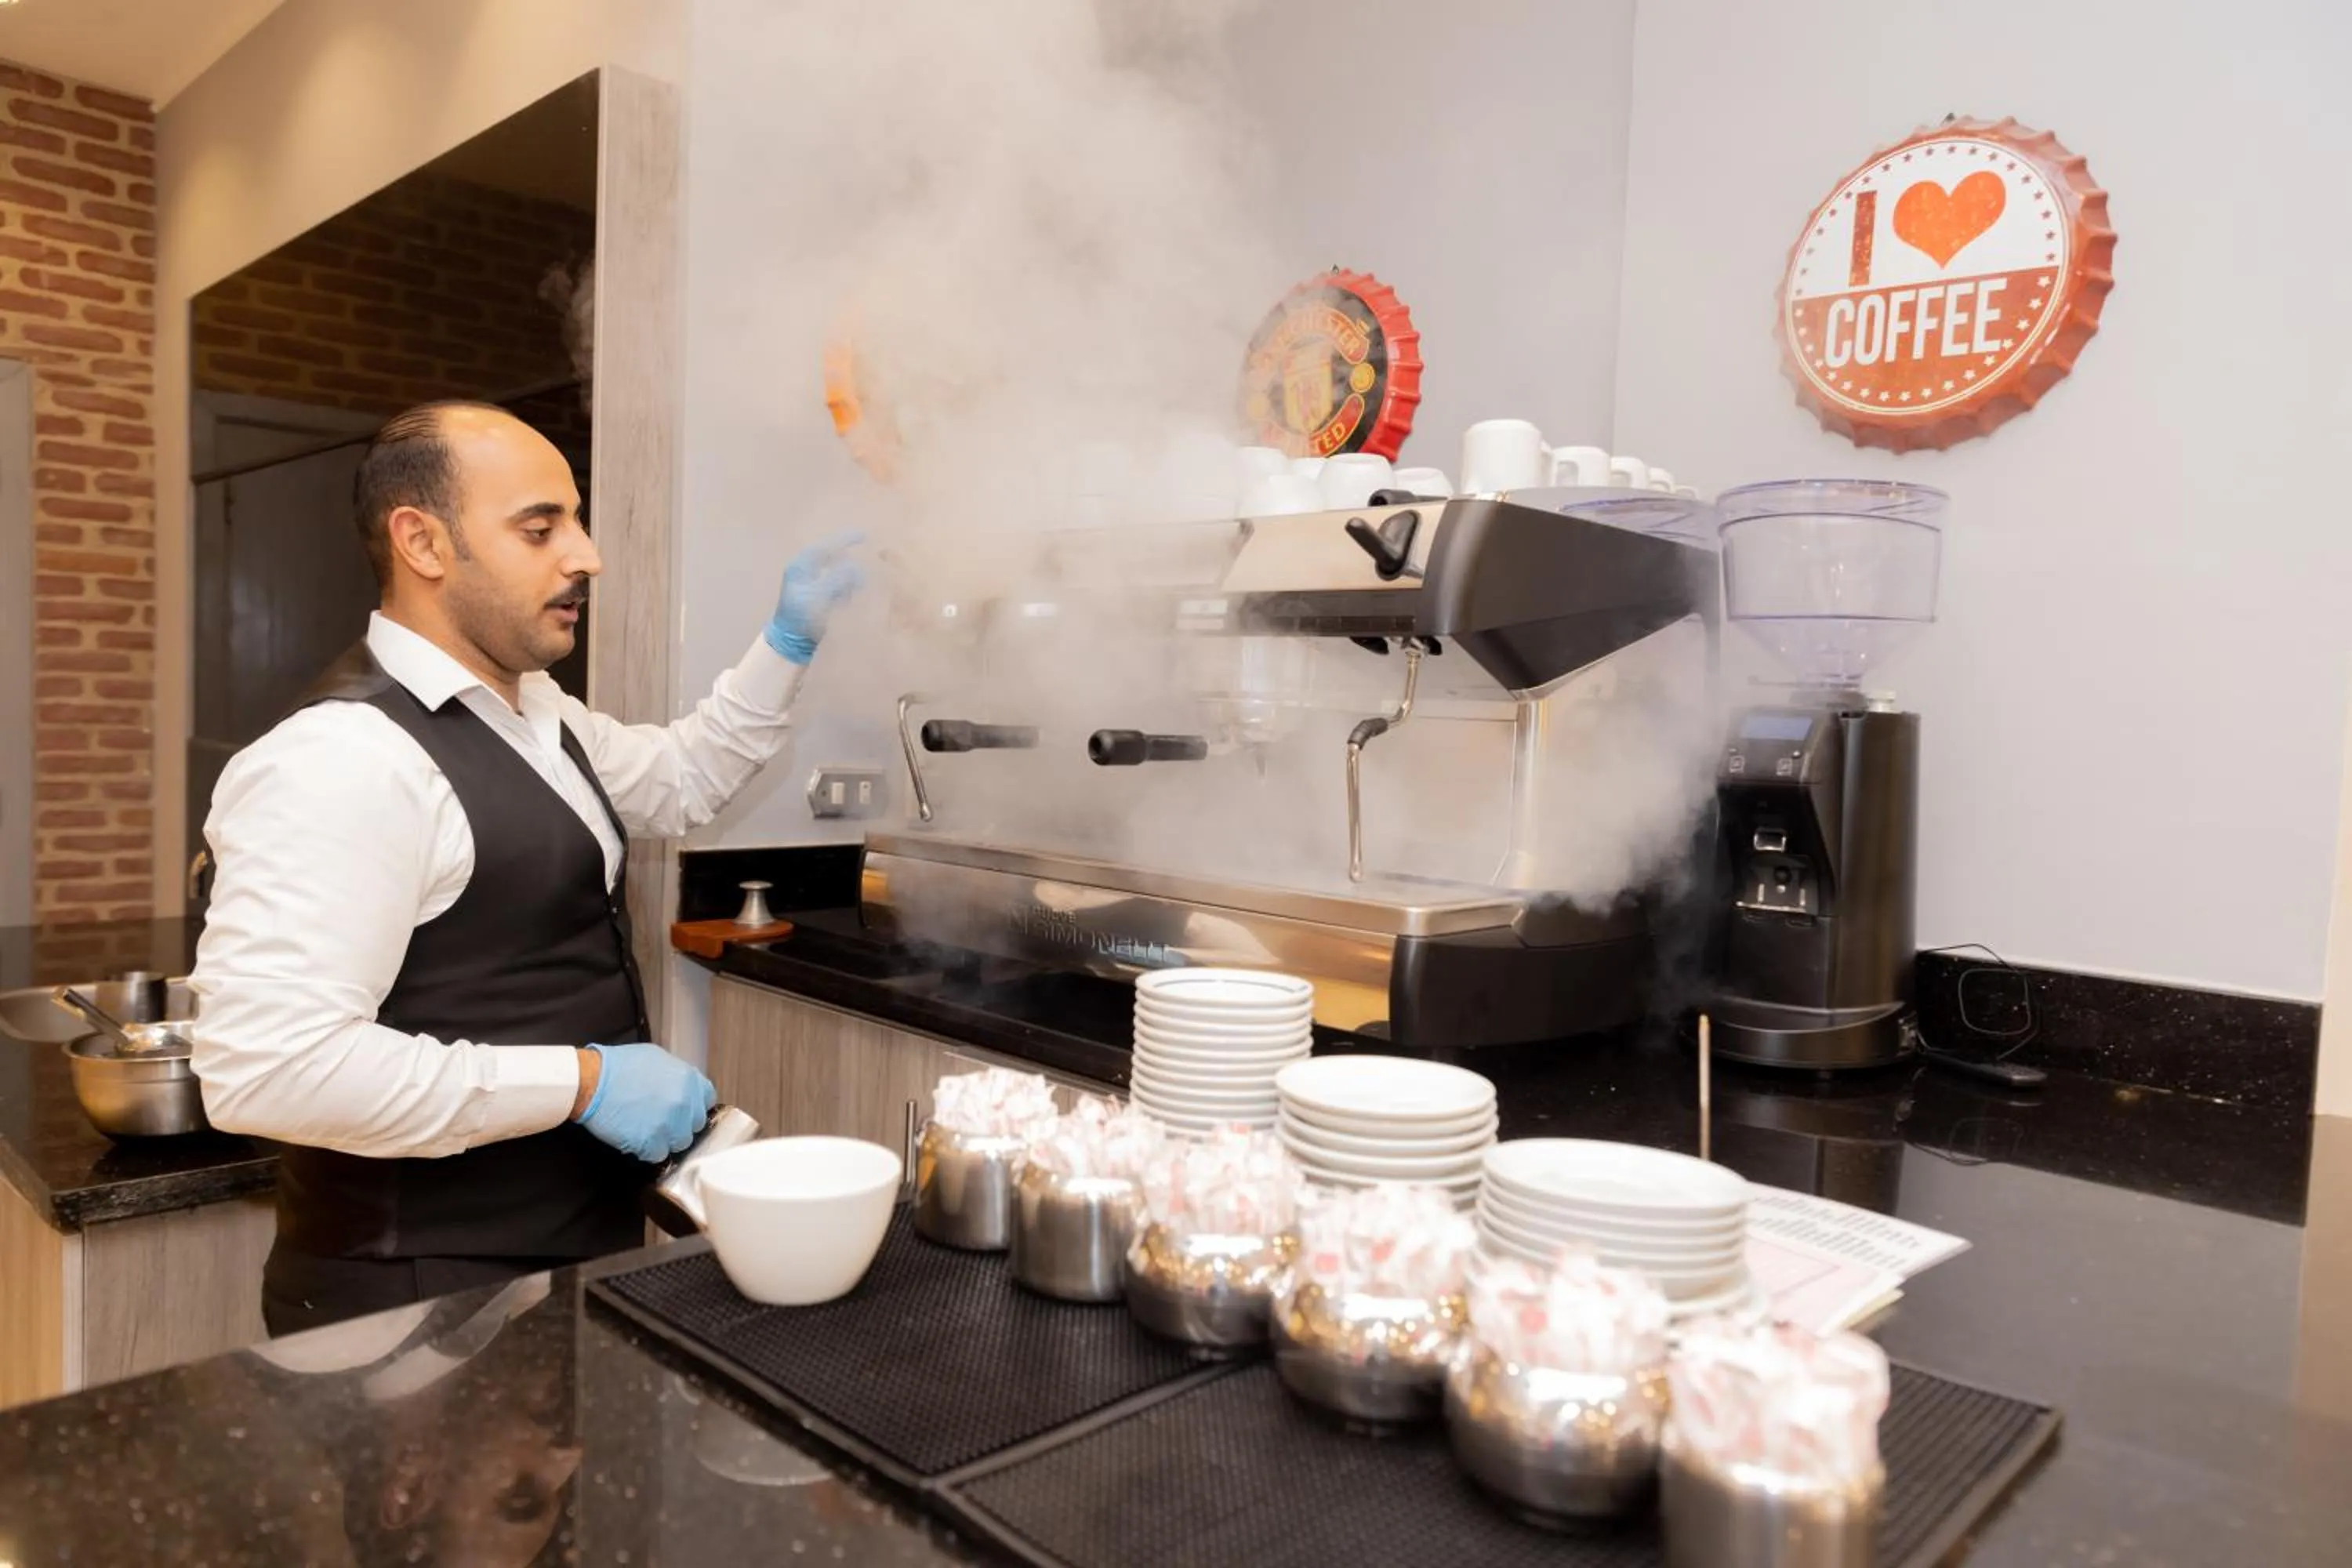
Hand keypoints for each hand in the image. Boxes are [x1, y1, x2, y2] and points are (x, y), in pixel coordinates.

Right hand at [572, 1043, 714, 1161]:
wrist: (592, 1080)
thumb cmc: (618, 1067)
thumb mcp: (657, 1058)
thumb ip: (677, 1075)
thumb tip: (683, 1088)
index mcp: (689, 1080)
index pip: (706, 1101)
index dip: (692, 1107)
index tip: (683, 1111)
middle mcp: (685, 1102)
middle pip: (694, 1125)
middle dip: (679, 1125)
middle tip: (659, 1120)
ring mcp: (670, 1124)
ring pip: (680, 1143)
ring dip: (665, 1139)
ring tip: (646, 1130)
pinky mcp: (652, 1142)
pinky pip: (659, 1154)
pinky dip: (647, 1150)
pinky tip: (636, 1138)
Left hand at [765, 530, 865, 664]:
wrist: (791, 642)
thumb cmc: (801, 617)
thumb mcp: (819, 596)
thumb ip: (838, 579)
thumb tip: (856, 567)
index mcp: (802, 566)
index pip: (825, 546)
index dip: (844, 539)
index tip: (864, 535)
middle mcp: (806, 571)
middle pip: (831, 558)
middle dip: (849, 561)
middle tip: (868, 560)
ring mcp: (811, 584)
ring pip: (836, 572)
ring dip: (849, 579)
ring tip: (857, 589)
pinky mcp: (817, 597)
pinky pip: (836, 586)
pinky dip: (844, 591)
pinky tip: (847, 601)